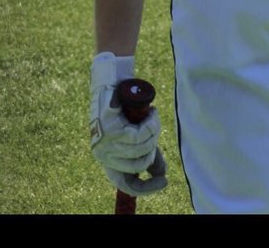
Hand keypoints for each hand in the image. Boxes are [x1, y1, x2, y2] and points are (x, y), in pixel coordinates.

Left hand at [89, 52, 167, 194]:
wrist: (113, 81)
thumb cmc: (125, 108)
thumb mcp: (135, 135)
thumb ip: (145, 153)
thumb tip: (160, 174)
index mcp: (108, 160)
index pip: (126, 185)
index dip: (147, 188)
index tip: (165, 182)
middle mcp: (103, 155)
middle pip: (140, 163)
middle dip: (154, 144)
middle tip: (154, 125)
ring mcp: (104, 143)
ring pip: (141, 148)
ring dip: (153, 130)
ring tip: (152, 116)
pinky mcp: (109, 128)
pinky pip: (138, 135)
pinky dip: (150, 124)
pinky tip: (151, 113)